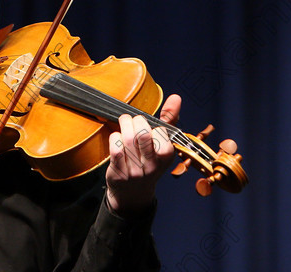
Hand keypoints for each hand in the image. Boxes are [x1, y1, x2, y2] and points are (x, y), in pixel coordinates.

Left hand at [104, 94, 180, 216]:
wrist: (133, 193)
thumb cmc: (149, 161)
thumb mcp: (163, 143)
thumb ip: (169, 119)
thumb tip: (176, 97)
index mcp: (166, 157)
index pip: (160, 131)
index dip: (152, 125)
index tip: (148, 127)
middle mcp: (152, 165)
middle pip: (142, 133)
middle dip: (135, 120)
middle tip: (132, 120)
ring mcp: (135, 170)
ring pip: (128, 138)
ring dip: (124, 125)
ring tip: (124, 124)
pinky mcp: (119, 172)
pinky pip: (115, 147)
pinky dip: (114, 137)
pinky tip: (117, 138)